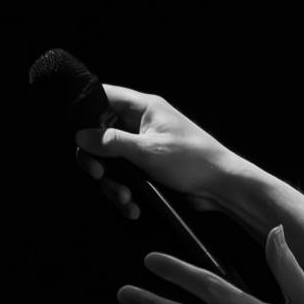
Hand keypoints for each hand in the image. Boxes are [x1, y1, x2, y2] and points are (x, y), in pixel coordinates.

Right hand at [74, 84, 243, 220]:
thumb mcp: (148, 150)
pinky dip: (126, 193)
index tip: (82, 138)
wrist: (223, 187)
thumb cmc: (193, 161)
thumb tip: (80, 136)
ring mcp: (144, 148)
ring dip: (113, 183)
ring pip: (111, 162)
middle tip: (100, 175)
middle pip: (99, 135)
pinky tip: (132, 207)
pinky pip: (126, 178)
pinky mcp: (148, 169)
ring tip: (125, 199)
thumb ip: (111, 142)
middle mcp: (141, 125)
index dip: (85, 113)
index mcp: (143, 108)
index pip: (102, 96)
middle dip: (97, 160)